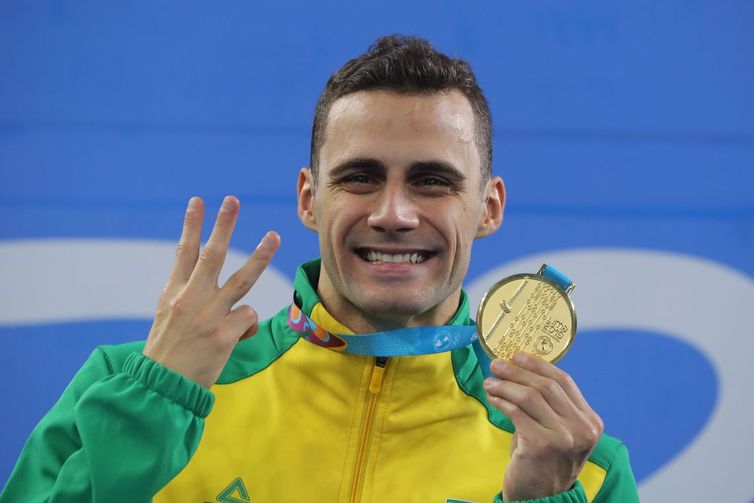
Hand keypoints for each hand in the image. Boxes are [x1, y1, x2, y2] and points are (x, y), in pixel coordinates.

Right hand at [143, 196, 279, 387]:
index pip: (183, 252)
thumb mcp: (166, 320)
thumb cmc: (167, 353)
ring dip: (260, 255)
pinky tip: (235, 338)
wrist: (160, 388)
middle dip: (223, 226)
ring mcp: (208, 316)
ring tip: (274, 236)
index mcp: (172, 294)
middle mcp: (190, 300)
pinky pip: (248, 318)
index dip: (191, 225)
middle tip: (232, 201)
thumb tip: (221, 297)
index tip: (198, 201)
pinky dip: (248, 326)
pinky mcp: (224, 336)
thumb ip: (193, 301)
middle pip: (212, 255)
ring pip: (242, 279)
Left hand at [483, 352, 602, 500]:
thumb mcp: (557, 430)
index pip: (565, 381)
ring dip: (505, 385)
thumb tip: (519, 369)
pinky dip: (501, 401)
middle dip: (517, 371)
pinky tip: (492, 399)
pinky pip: (517, 413)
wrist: (541, 499)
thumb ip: (548, 405)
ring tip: (489, 382)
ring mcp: (564, 438)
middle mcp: (582, 429)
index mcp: (590, 421)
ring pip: (530, 396)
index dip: (538, 365)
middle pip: (546, 386)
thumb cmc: (544, 461)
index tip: (517, 355)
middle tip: (496, 364)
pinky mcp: (542, 445)